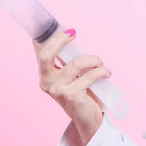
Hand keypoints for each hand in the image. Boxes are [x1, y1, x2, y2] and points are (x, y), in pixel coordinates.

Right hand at [33, 29, 110, 145]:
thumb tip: (67, 33)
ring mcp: (58, 91)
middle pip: (46, 55)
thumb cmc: (78, 92)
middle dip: (60, 40)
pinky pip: (90, 76)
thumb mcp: (69, 75)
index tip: (56, 26)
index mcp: (44, 74)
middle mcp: (47, 82)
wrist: (86, 119)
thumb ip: (65, 59)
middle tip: (73, 33)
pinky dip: (101, 71)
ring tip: (100, 63)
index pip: (39, 51)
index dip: (43, 37)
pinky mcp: (72, 97)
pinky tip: (106, 73)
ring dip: (93, 60)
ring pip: (76, 64)